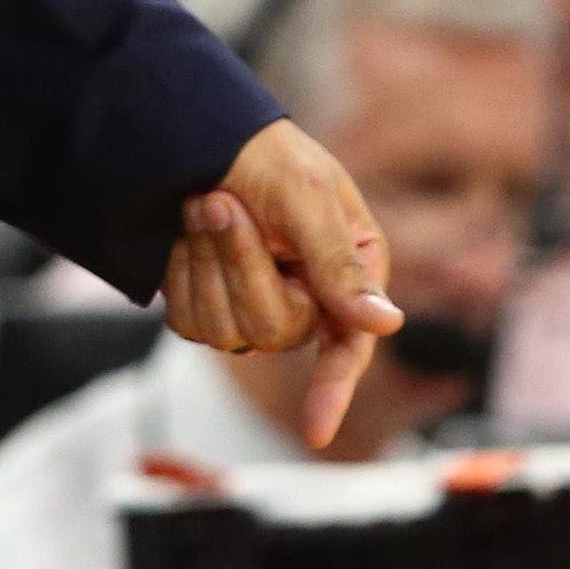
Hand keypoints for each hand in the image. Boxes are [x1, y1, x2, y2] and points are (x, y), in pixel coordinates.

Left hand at [162, 119, 401, 449]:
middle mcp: (307, 302)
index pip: (350, 348)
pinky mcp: (210, 309)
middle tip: (220, 202)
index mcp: (350, 275)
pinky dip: (182, 273)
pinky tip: (184, 235)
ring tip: (203, 204)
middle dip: (239, 261)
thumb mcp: (308, 195)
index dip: (334, 390)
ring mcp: (254, 310)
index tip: (317, 433)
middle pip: (271, 330)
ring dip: (205, 259)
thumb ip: (339, 264)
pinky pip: (190, 320)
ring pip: (225, 329)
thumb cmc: (265, 156)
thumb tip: (387, 324)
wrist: (199, 135)